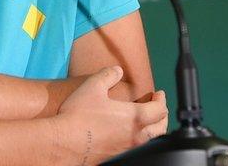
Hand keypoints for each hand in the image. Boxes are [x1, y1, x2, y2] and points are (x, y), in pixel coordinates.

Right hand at [54, 66, 168, 162]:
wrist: (65, 143)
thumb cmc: (79, 116)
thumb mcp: (93, 87)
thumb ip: (108, 75)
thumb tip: (118, 71)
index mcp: (135, 117)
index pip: (159, 109)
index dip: (161, 99)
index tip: (158, 93)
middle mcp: (136, 136)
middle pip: (161, 128)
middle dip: (162, 115)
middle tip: (157, 107)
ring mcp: (128, 149)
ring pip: (150, 139)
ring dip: (152, 128)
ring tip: (145, 120)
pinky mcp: (118, 156)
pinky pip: (136, 147)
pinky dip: (140, 138)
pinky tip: (128, 133)